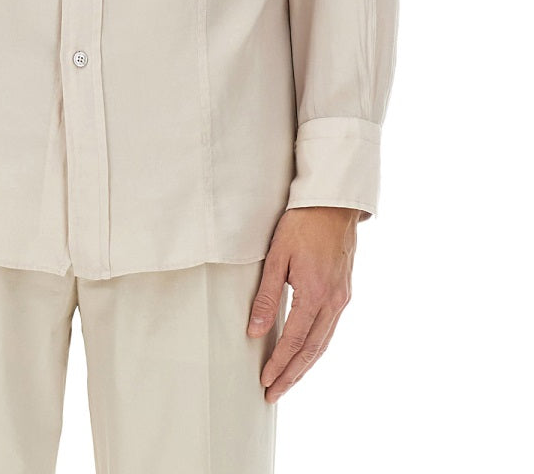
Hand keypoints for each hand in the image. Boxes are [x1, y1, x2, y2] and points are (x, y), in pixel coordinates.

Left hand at [246, 206, 359, 402]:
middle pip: (311, 350)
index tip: (265, 381)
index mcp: (315, 294)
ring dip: (305, 365)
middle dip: (292, 375)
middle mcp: (333, 301)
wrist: (333, 203)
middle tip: (273, 394)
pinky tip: (305, 353)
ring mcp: (342, 298)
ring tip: (287, 381)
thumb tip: (254, 331)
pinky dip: (316, 347)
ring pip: (323, 343)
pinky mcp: (344, 292)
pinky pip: (330, 329)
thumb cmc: (301, 224)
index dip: (278, 364)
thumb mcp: (276, 257)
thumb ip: (266, 296)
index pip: (293, 341)